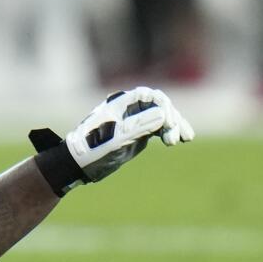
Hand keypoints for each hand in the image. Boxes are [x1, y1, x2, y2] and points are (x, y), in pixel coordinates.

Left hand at [66, 87, 193, 184]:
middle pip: (159, 106)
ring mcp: (134, 120)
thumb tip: (163, 114)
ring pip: (161, 117)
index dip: (164, 108)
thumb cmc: (93, 149)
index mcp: (121, 103)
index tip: (170, 125)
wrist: (79, 164)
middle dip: (171, 120)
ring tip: (184, 139)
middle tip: (175, 139)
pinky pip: (158, 128)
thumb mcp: (116, 139)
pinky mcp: (137, 132)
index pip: (150, 97)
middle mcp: (129, 108)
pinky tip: (179, 140)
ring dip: (174, 126)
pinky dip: (168, 132)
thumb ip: (138, 126)